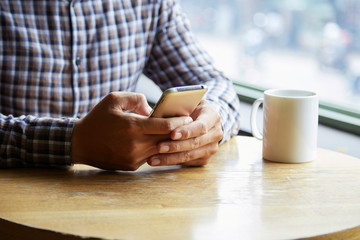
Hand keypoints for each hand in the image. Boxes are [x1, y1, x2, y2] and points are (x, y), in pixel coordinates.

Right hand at [71, 92, 192, 170]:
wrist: (80, 143)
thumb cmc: (97, 119)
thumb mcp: (113, 99)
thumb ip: (136, 98)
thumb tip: (152, 109)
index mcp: (132, 127)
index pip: (165, 126)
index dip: (179, 122)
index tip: (188, 117)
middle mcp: (135, 145)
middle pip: (166, 139)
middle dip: (177, 132)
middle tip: (186, 125)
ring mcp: (134, 157)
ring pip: (160, 149)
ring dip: (167, 142)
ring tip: (173, 133)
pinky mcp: (131, 166)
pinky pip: (150, 157)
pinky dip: (155, 149)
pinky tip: (156, 142)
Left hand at [147, 100, 222, 166]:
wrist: (201, 119)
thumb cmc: (189, 108)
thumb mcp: (185, 102)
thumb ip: (172, 106)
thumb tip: (149, 111)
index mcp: (212, 116)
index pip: (201, 126)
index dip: (187, 131)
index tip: (172, 134)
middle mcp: (216, 133)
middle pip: (195, 143)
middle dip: (175, 146)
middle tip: (158, 147)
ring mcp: (212, 148)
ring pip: (190, 155)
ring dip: (170, 158)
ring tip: (153, 158)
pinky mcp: (205, 158)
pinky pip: (188, 163)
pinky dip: (172, 162)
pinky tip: (159, 161)